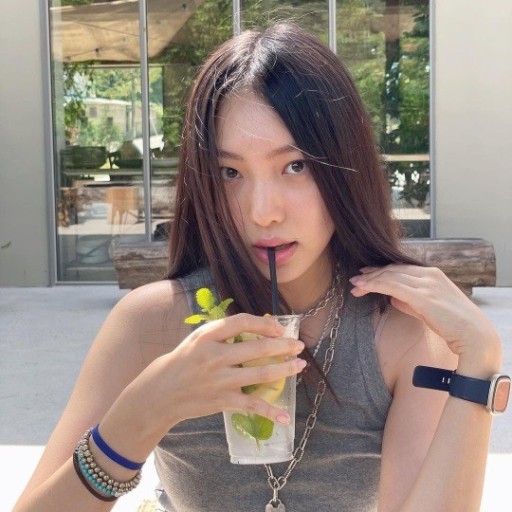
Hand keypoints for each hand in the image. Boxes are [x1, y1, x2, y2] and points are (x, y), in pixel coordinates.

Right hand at [140, 313, 305, 427]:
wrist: (162, 391)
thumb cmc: (186, 360)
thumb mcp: (200, 338)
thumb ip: (225, 331)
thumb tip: (261, 327)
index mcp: (208, 335)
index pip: (242, 322)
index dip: (265, 324)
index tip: (280, 328)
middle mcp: (214, 355)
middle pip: (258, 348)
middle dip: (283, 346)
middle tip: (299, 345)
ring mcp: (220, 380)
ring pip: (261, 374)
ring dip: (285, 369)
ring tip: (299, 365)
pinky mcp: (222, 401)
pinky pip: (252, 405)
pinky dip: (270, 411)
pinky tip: (285, 415)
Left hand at [349, 265, 501, 373]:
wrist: (473, 334)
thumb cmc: (452, 324)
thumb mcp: (428, 308)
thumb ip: (410, 301)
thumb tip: (392, 298)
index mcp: (432, 273)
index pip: (400, 268)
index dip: (381, 270)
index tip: (366, 274)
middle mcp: (428, 274)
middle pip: (392, 269)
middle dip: (372, 274)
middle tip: (355, 280)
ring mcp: (426, 283)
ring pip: (389, 275)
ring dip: (369, 280)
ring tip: (354, 285)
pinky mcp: (422, 295)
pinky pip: (391, 286)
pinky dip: (375, 285)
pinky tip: (363, 288)